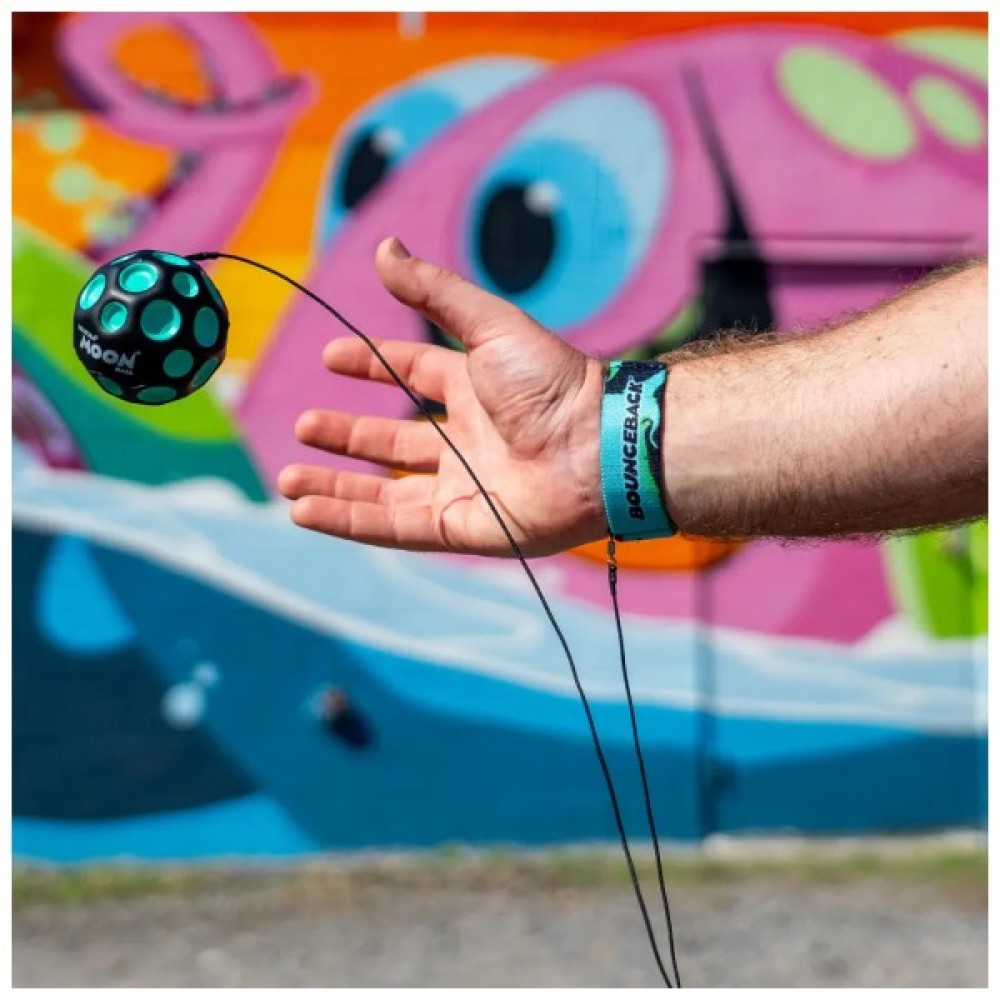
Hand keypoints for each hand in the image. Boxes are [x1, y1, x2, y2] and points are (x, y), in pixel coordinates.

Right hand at [277, 237, 606, 556]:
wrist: (596, 448)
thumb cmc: (553, 383)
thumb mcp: (488, 325)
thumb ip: (434, 292)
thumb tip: (384, 247)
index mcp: (474, 389)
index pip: (414, 373)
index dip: (373, 366)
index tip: (331, 359)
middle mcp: (466, 441)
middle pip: (393, 442)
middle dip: (346, 436)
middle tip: (304, 427)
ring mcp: (463, 488)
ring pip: (384, 492)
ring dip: (335, 485)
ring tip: (288, 479)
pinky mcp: (462, 528)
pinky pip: (394, 527)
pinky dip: (348, 520)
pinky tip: (304, 511)